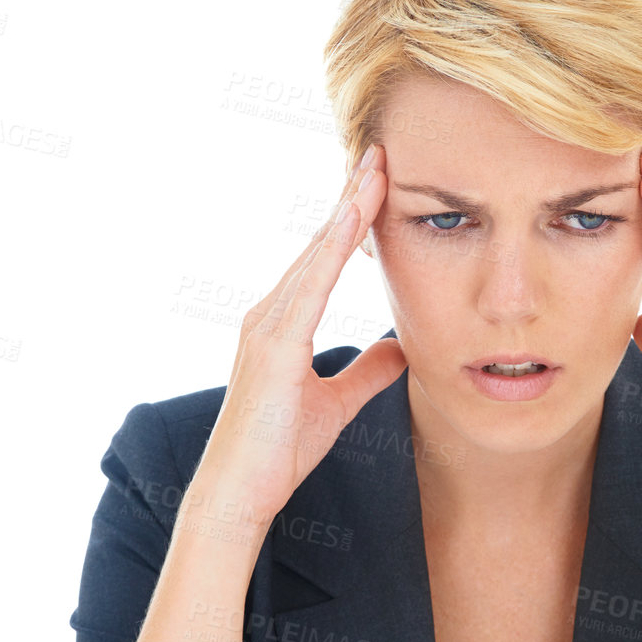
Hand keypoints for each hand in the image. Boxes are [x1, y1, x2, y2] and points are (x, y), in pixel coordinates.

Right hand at [194, 144, 406, 525]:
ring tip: (374, 169)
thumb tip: (400, 350)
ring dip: (345, 210)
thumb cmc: (278, 451)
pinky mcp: (272, 346)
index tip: (380, 180)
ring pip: (314, 255)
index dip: (352, 218)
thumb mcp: (337, 405)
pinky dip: (331, 250)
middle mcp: (270, 314)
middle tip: (381, 151)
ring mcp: (266, 326)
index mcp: (284, 323)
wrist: (241, 491)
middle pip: (318, 244)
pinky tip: (352, 219)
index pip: (324, 259)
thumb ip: (366, 375)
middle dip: (350, 197)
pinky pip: (309, 287)